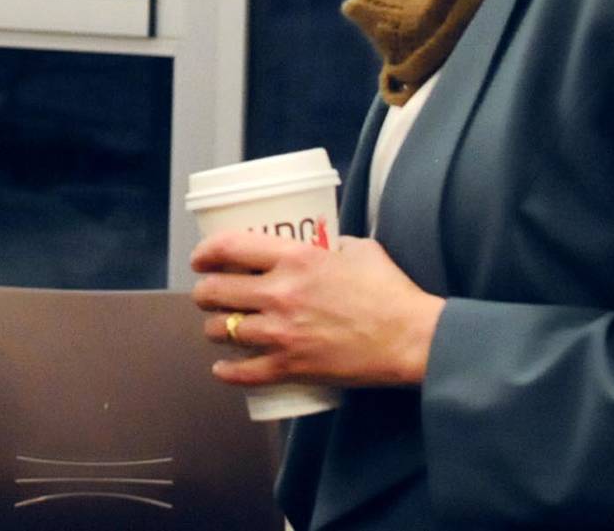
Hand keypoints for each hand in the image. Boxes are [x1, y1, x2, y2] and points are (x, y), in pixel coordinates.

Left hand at [190, 230, 443, 389]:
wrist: (412, 339)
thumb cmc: (391, 292)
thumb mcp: (358, 250)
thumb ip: (329, 245)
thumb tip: (318, 242)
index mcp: (295, 258)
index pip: (228, 247)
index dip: (205, 252)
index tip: (200, 259)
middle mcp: (280, 294)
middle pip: (214, 292)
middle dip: (204, 294)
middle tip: (209, 295)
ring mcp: (282, 334)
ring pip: (222, 331)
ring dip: (215, 329)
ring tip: (221, 328)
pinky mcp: (292, 367)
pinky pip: (243, 372)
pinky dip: (226, 371)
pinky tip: (223, 368)